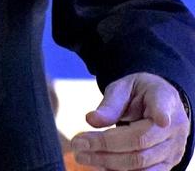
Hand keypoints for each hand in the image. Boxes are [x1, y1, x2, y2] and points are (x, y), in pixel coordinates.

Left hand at [70, 73, 189, 170]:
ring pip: (141, 164)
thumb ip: (110, 104)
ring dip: (108, 162)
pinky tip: (100, 165)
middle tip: (77, 144)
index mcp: (165, 101)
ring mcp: (173, 150)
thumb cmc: (138, 93)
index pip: (164, 110)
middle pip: (140, 143)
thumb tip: (91, 120)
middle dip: (104, 146)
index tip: (161, 119)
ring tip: (82, 156)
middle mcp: (175, 129)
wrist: (159, 104)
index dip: (162, 114)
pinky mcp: (167, 165)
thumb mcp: (123, 88)